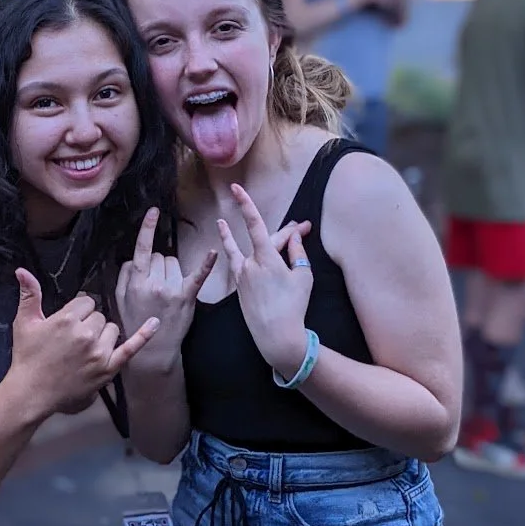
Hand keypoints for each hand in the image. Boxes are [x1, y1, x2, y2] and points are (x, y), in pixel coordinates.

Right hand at [9, 270, 159, 418]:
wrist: (31, 393)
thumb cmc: (27, 358)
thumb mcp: (24, 323)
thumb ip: (29, 295)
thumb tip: (22, 271)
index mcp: (67, 319)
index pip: (86, 301)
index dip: (77, 311)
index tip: (70, 321)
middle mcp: (86, 334)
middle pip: (99, 316)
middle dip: (88, 323)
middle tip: (72, 339)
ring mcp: (99, 353)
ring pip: (112, 329)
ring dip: (102, 335)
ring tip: (84, 348)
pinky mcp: (107, 369)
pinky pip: (130, 348)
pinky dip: (144, 336)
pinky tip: (155, 322)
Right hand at [115, 208, 216, 372]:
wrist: (153, 351)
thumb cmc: (135, 323)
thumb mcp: (120, 299)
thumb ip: (125, 275)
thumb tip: (135, 259)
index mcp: (136, 282)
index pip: (142, 249)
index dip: (147, 228)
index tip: (154, 211)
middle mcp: (154, 283)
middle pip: (160, 256)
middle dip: (157, 264)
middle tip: (155, 284)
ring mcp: (172, 290)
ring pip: (174, 263)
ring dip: (171, 270)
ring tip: (167, 291)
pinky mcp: (187, 297)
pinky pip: (197, 275)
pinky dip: (206, 263)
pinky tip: (214, 251)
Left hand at [217, 186, 314, 375]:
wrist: (276, 336)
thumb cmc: (293, 307)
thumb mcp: (303, 277)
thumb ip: (298, 252)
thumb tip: (295, 236)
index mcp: (266, 258)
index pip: (255, 224)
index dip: (245, 204)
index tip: (236, 189)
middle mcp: (250, 264)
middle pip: (265, 239)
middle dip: (285, 234)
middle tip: (302, 229)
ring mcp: (242, 276)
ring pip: (248, 252)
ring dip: (246, 240)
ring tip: (221, 223)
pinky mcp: (240, 287)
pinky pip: (240, 265)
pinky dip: (238, 255)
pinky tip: (229, 250)